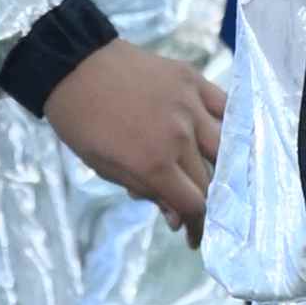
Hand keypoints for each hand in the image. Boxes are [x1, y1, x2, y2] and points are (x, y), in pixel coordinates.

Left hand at [40, 39, 223, 235]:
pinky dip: (231, 124)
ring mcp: (189, 105)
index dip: (198, 226)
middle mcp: (179, 136)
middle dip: (208, 204)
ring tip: (218, 178)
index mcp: (153, 163)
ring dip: (224, 168)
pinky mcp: (192, 80)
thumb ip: (147, 192)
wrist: (74, 67)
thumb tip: (178, 219)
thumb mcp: (106, 169)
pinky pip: (225, 106)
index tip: (194, 237)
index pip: (195, 204)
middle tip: (200, 212)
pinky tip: (228, 138)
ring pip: (226, 146)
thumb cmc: (84, 124)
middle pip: (211, 180)